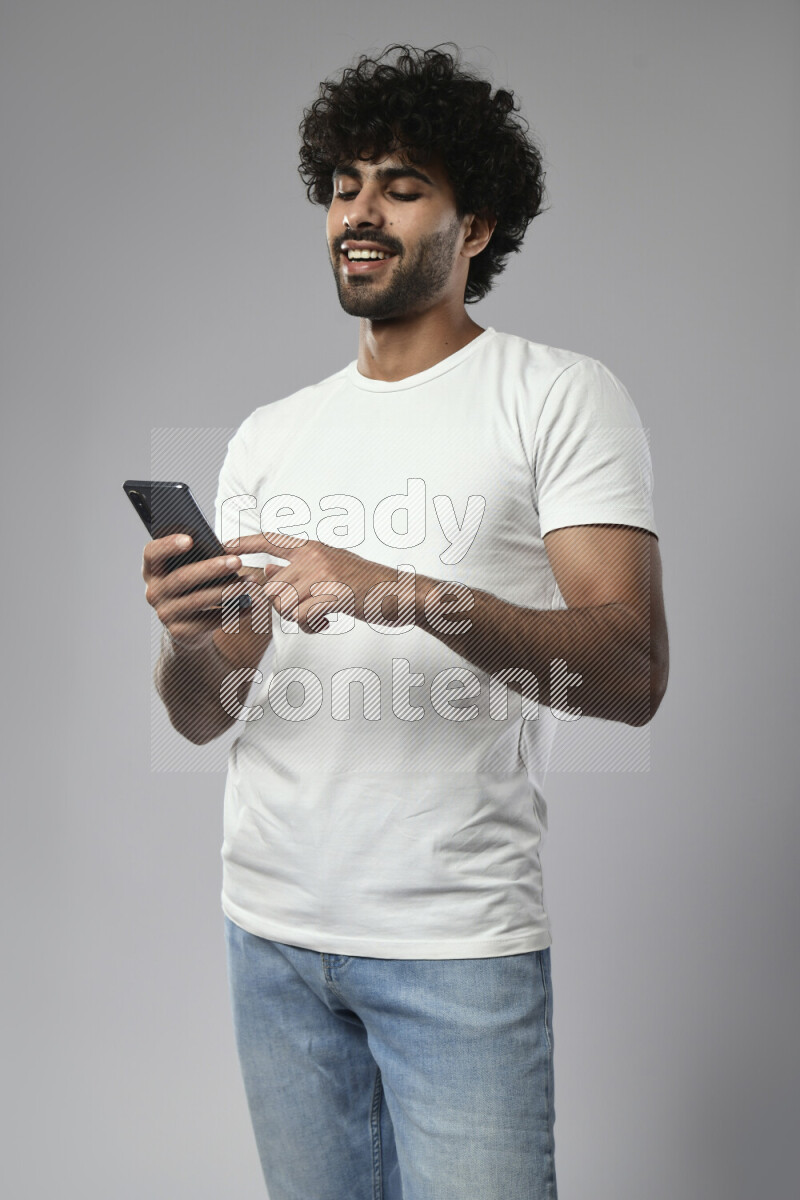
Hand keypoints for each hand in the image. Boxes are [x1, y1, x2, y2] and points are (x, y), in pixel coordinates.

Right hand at [142, 534, 261, 648]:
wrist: (187, 627)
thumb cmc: (193, 587)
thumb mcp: (189, 571)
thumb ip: (198, 559)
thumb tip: (226, 552)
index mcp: (152, 569)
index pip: (152, 552)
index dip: (168, 545)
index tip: (191, 540)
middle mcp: (153, 592)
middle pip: (181, 578)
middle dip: (211, 569)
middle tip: (237, 561)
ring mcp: (165, 614)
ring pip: (198, 600)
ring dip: (228, 591)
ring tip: (250, 583)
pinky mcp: (180, 632)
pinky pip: (210, 621)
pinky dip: (233, 612)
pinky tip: (251, 603)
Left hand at [223, 531, 410, 633]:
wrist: (400, 593)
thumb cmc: (366, 584)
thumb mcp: (332, 566)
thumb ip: (300, 568)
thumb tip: (267, 572)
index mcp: (312, 547)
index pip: (271, 540)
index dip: (245, 543)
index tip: (224, 546)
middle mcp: (314, 557)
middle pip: (272, 587)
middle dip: (281, 606)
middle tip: (304, 611)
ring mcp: (323, 575)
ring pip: (283, 604)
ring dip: (297, 618)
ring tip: (318, 617)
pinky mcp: (332, 595)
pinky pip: (302, 617)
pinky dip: (311, 626)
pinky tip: (326, 623)